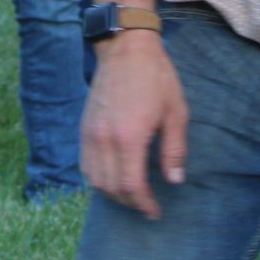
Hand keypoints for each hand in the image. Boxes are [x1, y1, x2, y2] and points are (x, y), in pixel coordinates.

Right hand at [79, 36, 188, 217]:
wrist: (125, 48)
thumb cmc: (156, 77)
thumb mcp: (176, 112)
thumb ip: (174, 149)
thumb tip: (175, 180)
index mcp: (129, 137)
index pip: (131, 186)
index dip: (144, 204)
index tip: (156, 211)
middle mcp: (104, 139)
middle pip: (111, 188)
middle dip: (130, 203)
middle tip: (146, 206)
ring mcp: (90, 134)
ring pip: (94, 180)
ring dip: (112, 194)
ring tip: (131, 195)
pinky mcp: (84, 128)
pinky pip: (85, 165)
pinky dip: (97, 179)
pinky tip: (112, 178)